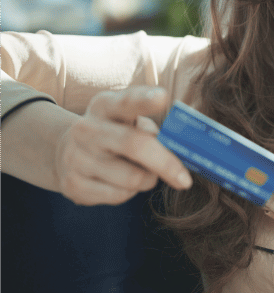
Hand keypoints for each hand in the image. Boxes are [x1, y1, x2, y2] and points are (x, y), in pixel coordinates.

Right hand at [54, 86, 191, 204]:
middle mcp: (86, 129)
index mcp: (105, 106)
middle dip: (166, 164)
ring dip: (148, 179)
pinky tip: (120, 183)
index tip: (163, 97)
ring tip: (143, 172)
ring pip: (132, 178)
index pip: (126, 101)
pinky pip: (119, 195)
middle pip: (135, 145)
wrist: (68, 152)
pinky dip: (130, 192)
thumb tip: (184, 149)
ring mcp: (77, 157)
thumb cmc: (117, 134)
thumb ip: (154, 130)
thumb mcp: (130, 121)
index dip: (145, 100)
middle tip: (185, 180)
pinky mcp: (73, 184)